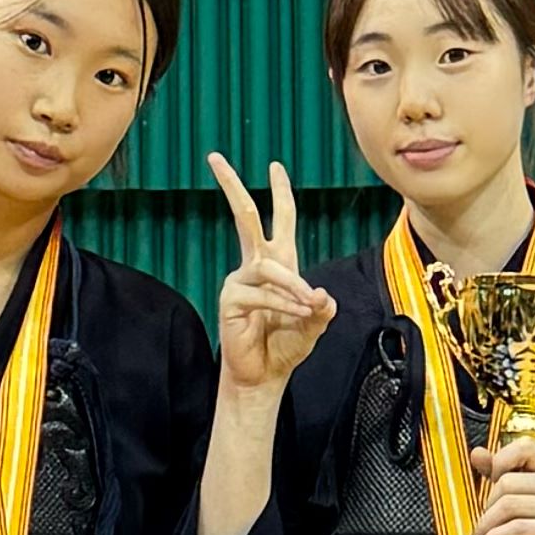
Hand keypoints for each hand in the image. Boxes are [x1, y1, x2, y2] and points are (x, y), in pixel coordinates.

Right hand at [205, 152, 335, 400]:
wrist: (265, 376)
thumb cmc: (286, 345)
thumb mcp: (314, 323)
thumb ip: (320, 308)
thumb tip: (319, 295)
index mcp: (278, 263)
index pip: (279, 220)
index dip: (280, 193)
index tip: (275, 166)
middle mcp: (255, 265)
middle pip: (244, 217)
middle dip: (231, 186)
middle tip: (214, 158)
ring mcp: (240, 280)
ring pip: (270, 268)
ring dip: (293, 288)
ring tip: (307, 307)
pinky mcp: (231, 300)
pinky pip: (263, 294)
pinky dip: (284, 306)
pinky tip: (294, 317)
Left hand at [469, 428, 534, 534]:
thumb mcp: (534, 498)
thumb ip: (508, 473)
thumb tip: (478, 454)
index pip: (524, 447)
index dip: (499, 462)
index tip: (489, 482)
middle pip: (508, 482)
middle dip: (487, 505)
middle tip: (483, 523)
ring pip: (509, 505)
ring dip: (486, 525)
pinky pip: (518, 528)